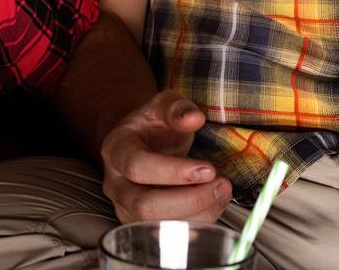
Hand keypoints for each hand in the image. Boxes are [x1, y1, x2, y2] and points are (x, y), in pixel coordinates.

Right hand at [100, 90, 229, 223]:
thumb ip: (177, 108)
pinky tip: (214, 203)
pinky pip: (170, 234)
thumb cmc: (153, 124)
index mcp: (116, 149)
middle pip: (145, 205)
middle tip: (221, 183)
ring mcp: (126, 207)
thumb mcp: (163, 104)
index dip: (173, 171)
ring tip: (222, 191)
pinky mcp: (142, 224)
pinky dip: (198, 222)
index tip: (207, 168)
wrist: (142, 141)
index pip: (137, 166)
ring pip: (158, 226)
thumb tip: (193, 118)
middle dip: (189, 199)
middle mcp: (115, 183)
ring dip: (197, 213)